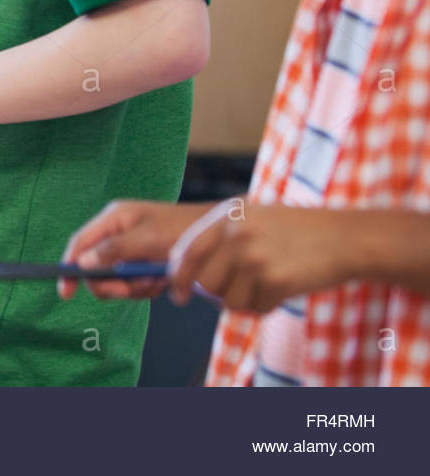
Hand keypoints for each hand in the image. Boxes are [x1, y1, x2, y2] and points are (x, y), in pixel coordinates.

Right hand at [59, 200, 210, 300]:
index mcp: (114, 219)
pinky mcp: (144, 264)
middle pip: (96, 268)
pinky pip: (134, 285)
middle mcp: (119, 233)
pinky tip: (163, 281)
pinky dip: (147, 288)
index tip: (66, 293)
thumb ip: (113, 250)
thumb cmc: (185, 230)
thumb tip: (83, 263)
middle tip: (131, 289)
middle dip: (113, 283)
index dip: (69, 267)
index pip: (80, 243)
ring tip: (157, 279)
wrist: (222, 238)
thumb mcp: (148, 238)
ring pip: (116, 280)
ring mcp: (132, 250)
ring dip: (134, 287)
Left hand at [164, 201, 356, 312]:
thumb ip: (221, 239)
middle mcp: (237, 235)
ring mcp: (256, 257)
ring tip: (267, 284)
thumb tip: (188, 275)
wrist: (345, 238)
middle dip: (220, 293)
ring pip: (230, 301)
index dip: (180, 278)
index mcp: (228, 217)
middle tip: (242, 288)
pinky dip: (267, 305)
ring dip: (246, 301)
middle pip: (207, 283)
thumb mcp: (254, 218)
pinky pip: (257, 308)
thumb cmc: (297, 232)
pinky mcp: (277, 280)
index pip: (189, 252)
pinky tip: (284, 288)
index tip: (179, 295)